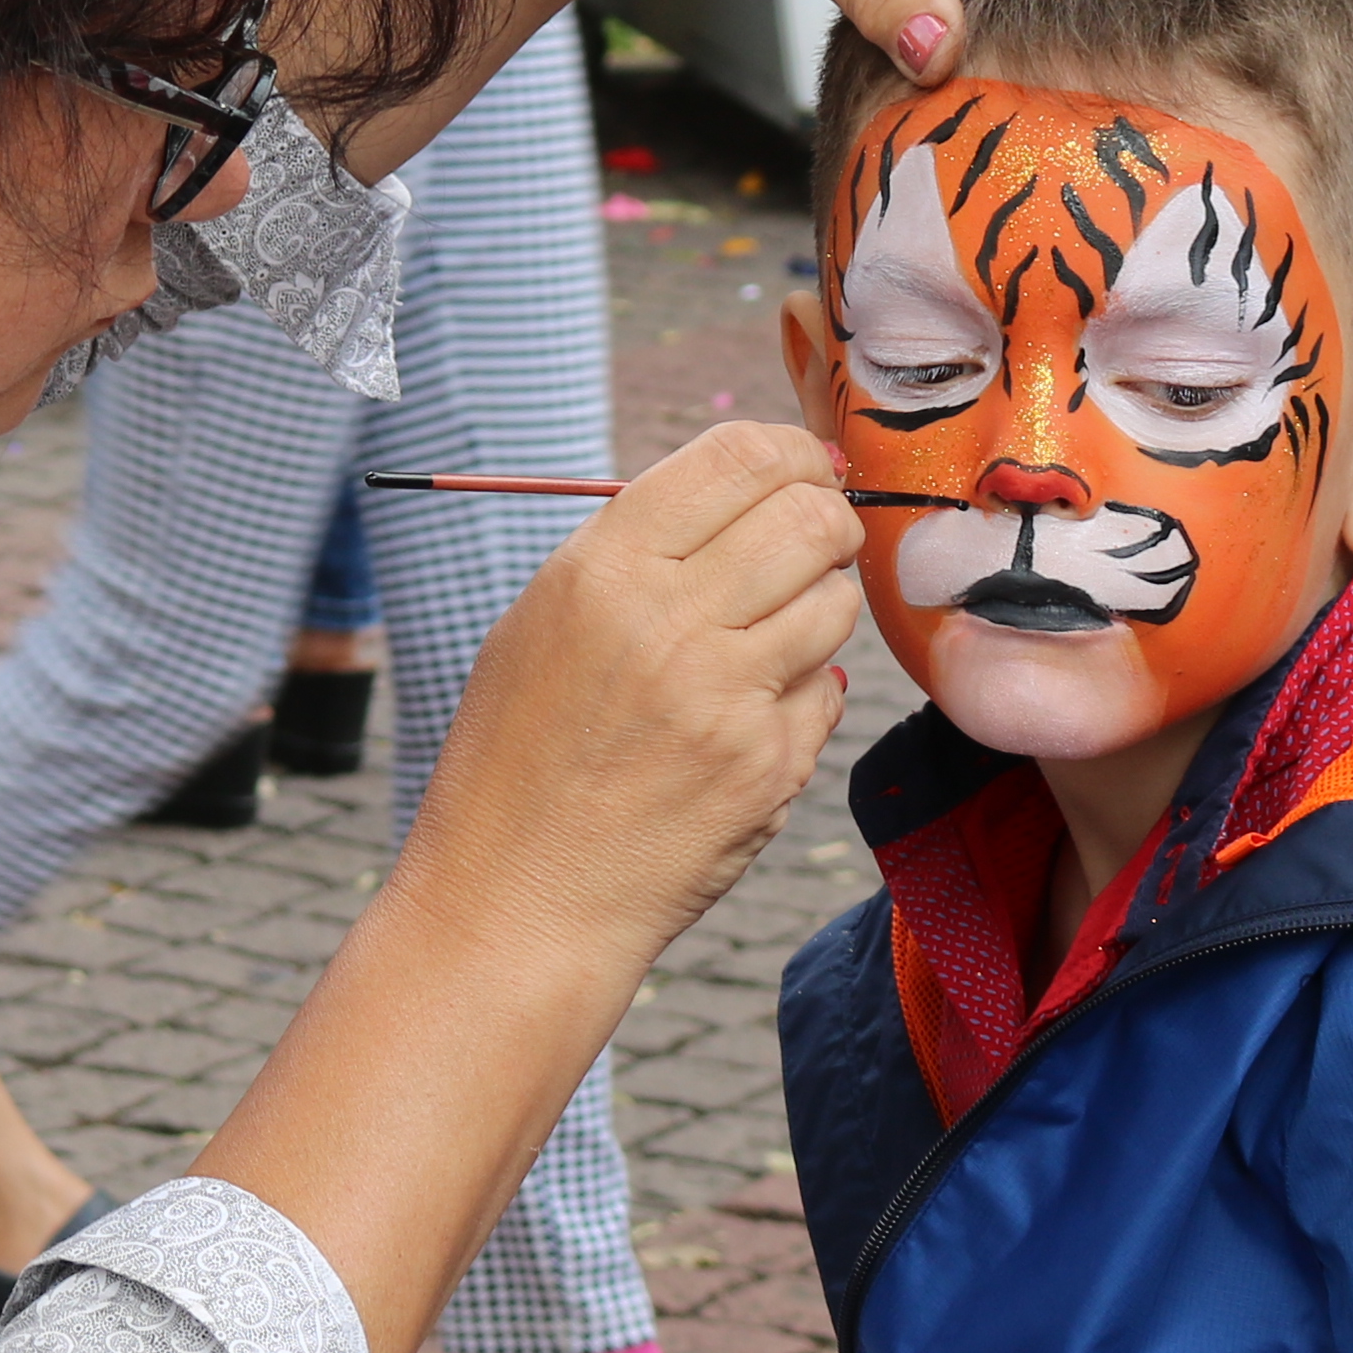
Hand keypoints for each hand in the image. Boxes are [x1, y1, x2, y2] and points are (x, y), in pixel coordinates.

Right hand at [401, 421, 860, 966]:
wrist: (515, 901)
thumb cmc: (520, 755)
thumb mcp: (543, 622)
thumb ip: (641, 553)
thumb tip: (760, 493)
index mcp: (602, 568)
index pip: (740, 457)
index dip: (791, 452)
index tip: (803, 471)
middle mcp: (668, 621)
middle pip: (811, 517)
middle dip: (829, 521)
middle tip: (814, 546)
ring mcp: (726, 698)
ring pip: (837, 601)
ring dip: (821, 607)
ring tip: (766, 641)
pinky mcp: (766, 767)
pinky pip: (825, 695)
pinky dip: (799, 699)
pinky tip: (742, 726)